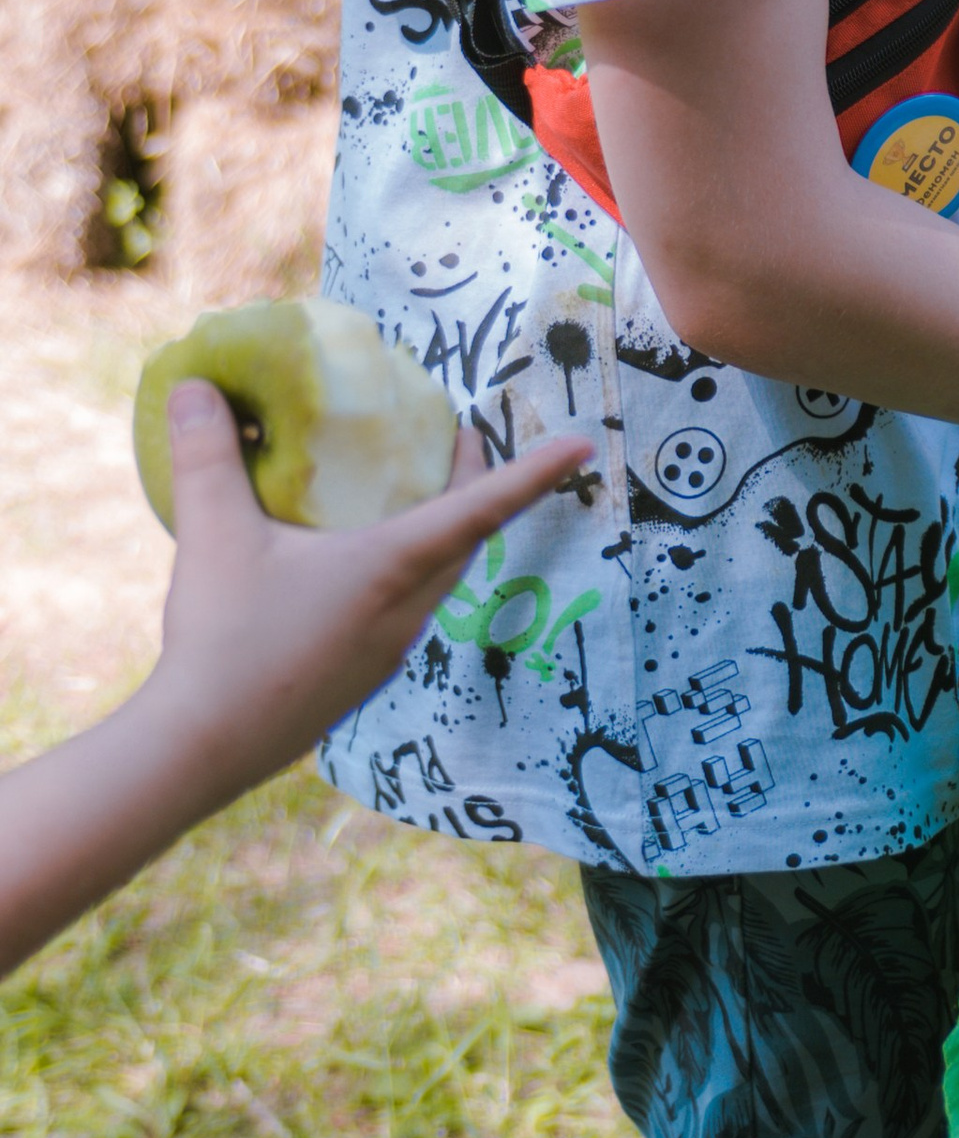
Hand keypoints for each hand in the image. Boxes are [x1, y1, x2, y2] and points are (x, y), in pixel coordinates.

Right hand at [145, 381, 594, 796]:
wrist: (202, 750)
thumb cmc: (222, 640)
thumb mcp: (213, 535)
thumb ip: (207, 455)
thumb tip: (195, 386)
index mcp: (394, 567)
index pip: (483, 506)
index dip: (535, 471)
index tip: (585, 445)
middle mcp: (408, 609)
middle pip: (468, 538)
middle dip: (479, 486)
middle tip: (459, 441)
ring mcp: (389, 650)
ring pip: (440, 579)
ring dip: (444, 531)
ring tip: (416, 495)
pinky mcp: (363, 677)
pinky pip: (408, 610)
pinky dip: (410, 571)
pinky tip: (359, 567)